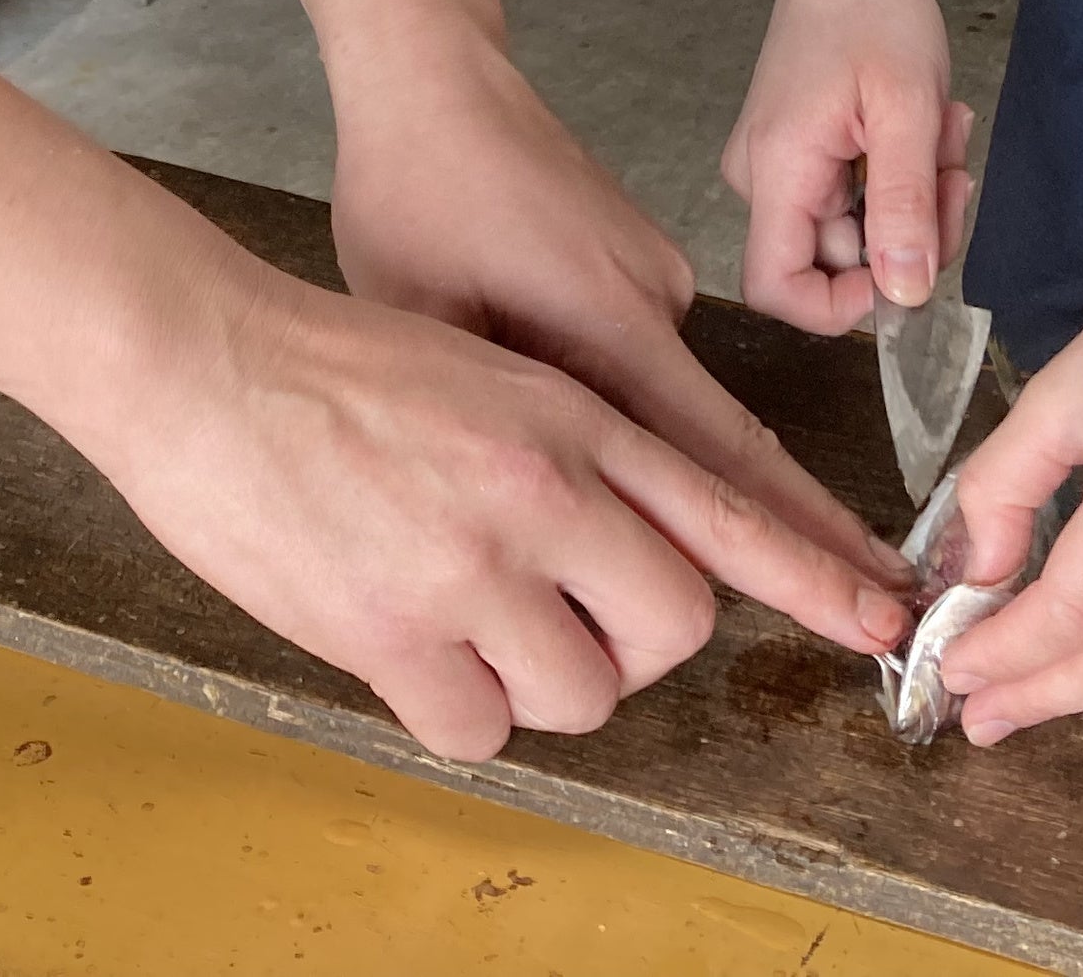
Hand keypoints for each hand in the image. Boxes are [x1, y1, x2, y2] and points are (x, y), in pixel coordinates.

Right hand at [84, 261, 909, 759]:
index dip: (811, 572)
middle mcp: (540, 491)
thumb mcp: (486, 367)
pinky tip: (414, 645)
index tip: (880, 620)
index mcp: (571, 413)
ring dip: (544, 675)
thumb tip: (615, 537)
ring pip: (581, 689)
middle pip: (670, 622)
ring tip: (473, 618)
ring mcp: (468, 567)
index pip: (724, 502)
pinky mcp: (392, 632)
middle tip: (570, 613)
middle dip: (637, 639)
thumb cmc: (330, 357)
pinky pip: (479, 727)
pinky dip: (460, 707)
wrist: (202, 359)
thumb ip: (568, 444)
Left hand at [231, 0, 894, 580]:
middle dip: (801, 535)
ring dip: (650, 461)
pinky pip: (638, 352)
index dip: (802, 541)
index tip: (876, 602)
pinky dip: (617, 395)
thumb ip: (496, 429)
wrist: (436, 75)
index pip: (727, 458)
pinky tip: (547, 383)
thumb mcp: (423, 327)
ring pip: (663, 400)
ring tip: (601, 477)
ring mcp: (656, 277)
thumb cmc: (416, 194)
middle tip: (880, 612)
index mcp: (612, 326)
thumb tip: (549, 526)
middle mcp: (656, 303)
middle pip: (725, 444)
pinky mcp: (638, 261)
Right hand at [722, 0, 974, 333]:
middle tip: (953, 171)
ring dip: (915, 196)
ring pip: (856, 231)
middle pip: (833, 263)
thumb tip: (905, 298)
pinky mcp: (800, 153)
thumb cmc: (873, 11)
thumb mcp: (908, 108)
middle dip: (911, 230)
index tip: (909, 264)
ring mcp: (779, 166)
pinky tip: (923, 125)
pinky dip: (900, 175)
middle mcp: (762, 178)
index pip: (777, 290)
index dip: (843, 306)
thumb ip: (904, 206)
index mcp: (776, 170)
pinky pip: (855, 197)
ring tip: (942, 130)